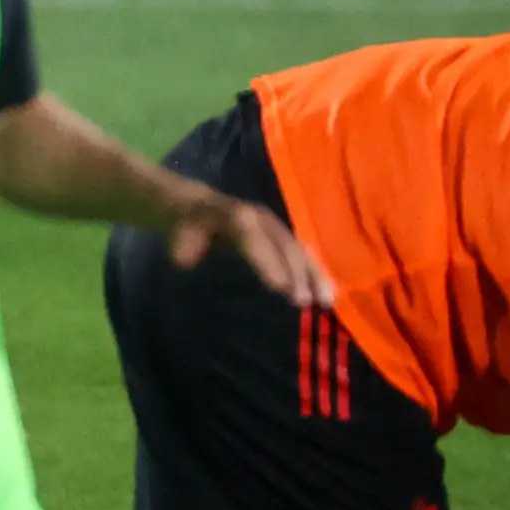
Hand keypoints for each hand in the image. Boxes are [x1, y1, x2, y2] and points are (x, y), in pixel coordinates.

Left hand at [171, 188, 332, 307]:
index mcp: (237, 216)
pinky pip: (304, 256)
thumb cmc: (190, 224)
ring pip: (301, 251)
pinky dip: (316, 274)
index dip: (269, 262)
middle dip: (297, 274)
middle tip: (303, 302)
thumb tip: (185, 259)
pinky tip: (328, 295)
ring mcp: (276, 229)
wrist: (200, 206)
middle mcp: (263, 220)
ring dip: (315, 276)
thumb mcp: (181, 230)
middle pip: (285, 246)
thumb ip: (184, 243)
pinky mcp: (283, 239)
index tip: (280, 288)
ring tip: (327, 302)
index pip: (255, 239)